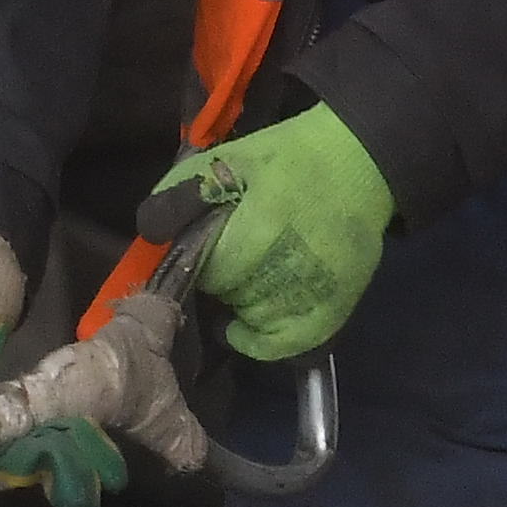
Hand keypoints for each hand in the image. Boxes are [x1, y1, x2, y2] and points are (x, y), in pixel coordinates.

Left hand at [142, 106, 391, 362]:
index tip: (210, 240)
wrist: (356, 162)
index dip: (198, 255)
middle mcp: (276, 280)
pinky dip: (260, 338)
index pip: (197, 269)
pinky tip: (249, 321)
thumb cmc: (284, 159)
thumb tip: (150, 233)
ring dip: (244, 300)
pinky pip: (279, 346)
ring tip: (258, 268)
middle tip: (240, 249)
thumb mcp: (219, 161)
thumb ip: (175, 196)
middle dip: (222, 276)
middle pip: (223, 294)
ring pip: (249, 317)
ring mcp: (305, 302)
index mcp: (248, 241)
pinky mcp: (328, 316)